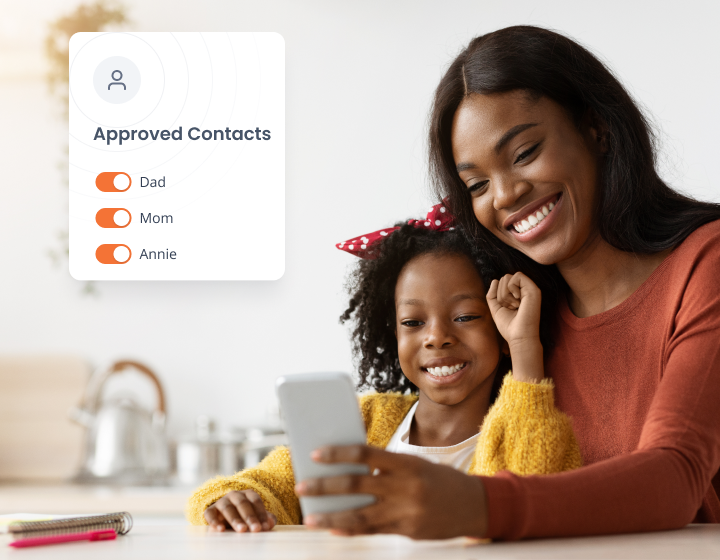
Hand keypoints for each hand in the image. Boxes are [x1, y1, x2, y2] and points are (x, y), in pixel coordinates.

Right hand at [204, 490, 276, 531]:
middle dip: (250, 517)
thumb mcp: (256, 517)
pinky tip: (220, 529)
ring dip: (235, 519)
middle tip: (256, 529)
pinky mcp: (211, 510)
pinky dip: (214, 521)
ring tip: (242, 530)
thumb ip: (266, 519)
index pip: (255, 501)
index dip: (261, 513)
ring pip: (228, 508)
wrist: (226, 517)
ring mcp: (221, 501)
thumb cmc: (245, 517)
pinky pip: (210, 514)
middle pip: (243, 503)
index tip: (265, 527)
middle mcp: (234, 495)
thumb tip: (270, 523)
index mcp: (247, 494)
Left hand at [294, 444, 487, 538]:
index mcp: (406, 464)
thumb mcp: (415, 465)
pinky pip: (373, 531)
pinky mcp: (407, 531)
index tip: (316, 454)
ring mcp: (406, 512)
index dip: (338, 454)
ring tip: (310, 517)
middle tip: (302, 486)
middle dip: (325, 486)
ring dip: (331, 517)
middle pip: (356, 485)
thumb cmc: (440, 479)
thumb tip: (349, 469)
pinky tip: (334, 528)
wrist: (475, 505)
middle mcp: (405, 487)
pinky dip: (351, 530)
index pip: (365, 454)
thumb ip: (386, 468)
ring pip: (360, 515)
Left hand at [487, 272, 543, 381]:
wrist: (519, 337)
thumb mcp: (496, 309)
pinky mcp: (533, 289)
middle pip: (504, 278)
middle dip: (501, 294)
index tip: (506, 307)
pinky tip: (518, 301)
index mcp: (517, 295)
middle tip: (510, 307)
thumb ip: (492, 295)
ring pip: (508, 276)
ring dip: (505, 294)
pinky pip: (517, 276)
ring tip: (514, 306)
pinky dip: (512, 288)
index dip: (498, 293)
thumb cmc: (509, 326)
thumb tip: (494, 280)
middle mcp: (524, 290)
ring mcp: (529, 289)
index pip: (502, 282)